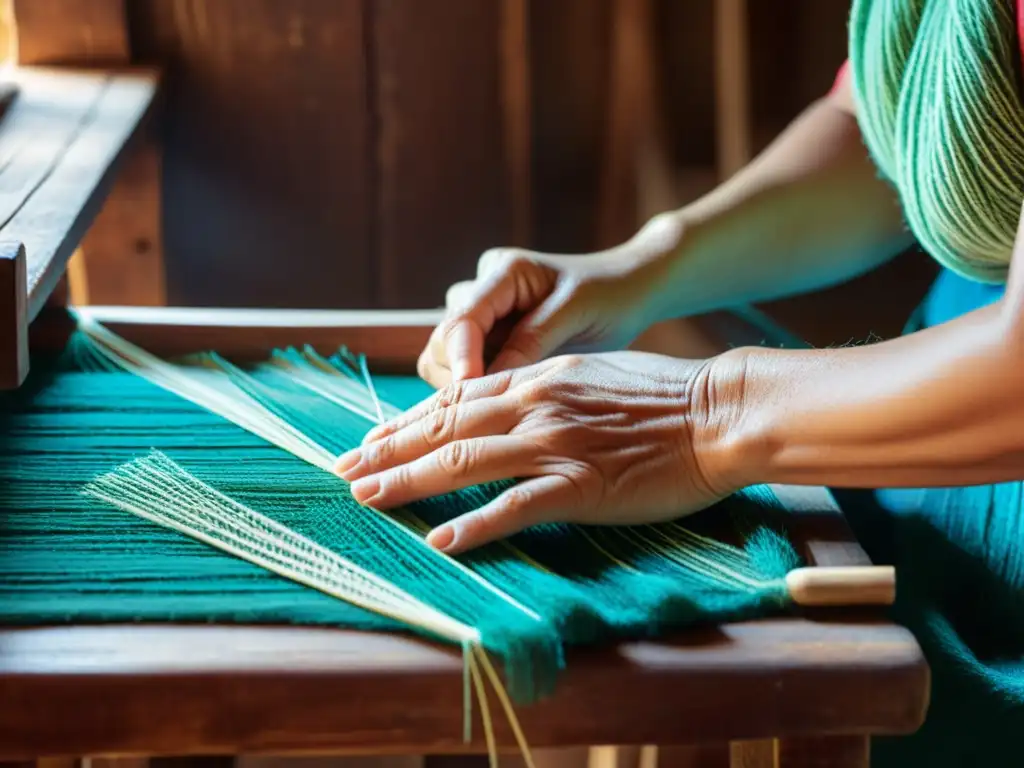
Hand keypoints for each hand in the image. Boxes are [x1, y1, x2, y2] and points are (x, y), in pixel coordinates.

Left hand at [334, 351, 736, 554]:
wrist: (721, 410)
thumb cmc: (665, 395)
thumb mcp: (594, 372)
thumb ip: (545, 387)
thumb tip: (507, 404)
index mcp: (539, 377)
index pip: (457, 399)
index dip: (408, 422)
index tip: (371, 440)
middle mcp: (536, 405)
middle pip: (446, 427)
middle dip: (388, 451)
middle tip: (344, 472)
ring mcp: (556, 444)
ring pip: (465, 461)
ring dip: (409, 482)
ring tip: (367, 499)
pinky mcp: (583, 485)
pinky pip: (516, 507)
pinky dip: (474, 525)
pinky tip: (440, 541)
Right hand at [417, 213, 685, 387]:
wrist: (630, 289)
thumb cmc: (611, 294)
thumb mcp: (577, 314)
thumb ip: (531, 342)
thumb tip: (486, 380)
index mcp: (504, 271)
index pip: (462, 318)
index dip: (461, 359)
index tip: (472, 395)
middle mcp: (484, 287)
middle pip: (443, 339)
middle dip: (460, 374)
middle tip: (499, 405)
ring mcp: (484, 312)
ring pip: (445, 355)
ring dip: (467, 383)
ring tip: (511, 398)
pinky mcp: (491, 335)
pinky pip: (466, 366)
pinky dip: (479, 385)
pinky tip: (511, 395)